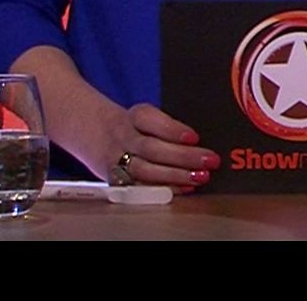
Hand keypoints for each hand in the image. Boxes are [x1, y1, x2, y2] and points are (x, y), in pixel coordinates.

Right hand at [96, 101, 219, 194]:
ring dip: (176, 176)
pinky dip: (164, 189)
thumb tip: (201, 143)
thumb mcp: (147, 117)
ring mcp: (116, 161)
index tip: (194, 137)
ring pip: (145, 171)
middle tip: (210, 160)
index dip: (172, 129)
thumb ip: (169, 126)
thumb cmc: (136, 126)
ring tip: (201, 177)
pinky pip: (140, 187)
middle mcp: (123, 138)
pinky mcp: (116, 181)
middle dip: (182, 156)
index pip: (149, 119)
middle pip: (151, 148)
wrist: (96, 134)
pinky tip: (185, 188)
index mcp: (134, 116)